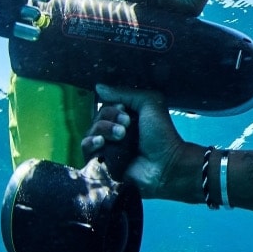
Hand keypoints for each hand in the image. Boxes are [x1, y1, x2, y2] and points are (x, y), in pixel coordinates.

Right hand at [83, 85, 201, 201]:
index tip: (125, 110)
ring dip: (103, 130)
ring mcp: (108, 149)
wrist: (166, 164)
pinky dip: (90, 143)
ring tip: (120, 135)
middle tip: (126, 126)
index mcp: (126, 119)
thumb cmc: (162, 134)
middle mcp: (115, 133)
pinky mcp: (102, 163)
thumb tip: (98, 87)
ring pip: (90, 133)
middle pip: (96, 119)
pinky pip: (86, 151)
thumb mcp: (149, 103)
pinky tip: (101, 142)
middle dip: (109, 119)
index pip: (106, 107)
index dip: (112, 108)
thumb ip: (125, 93)